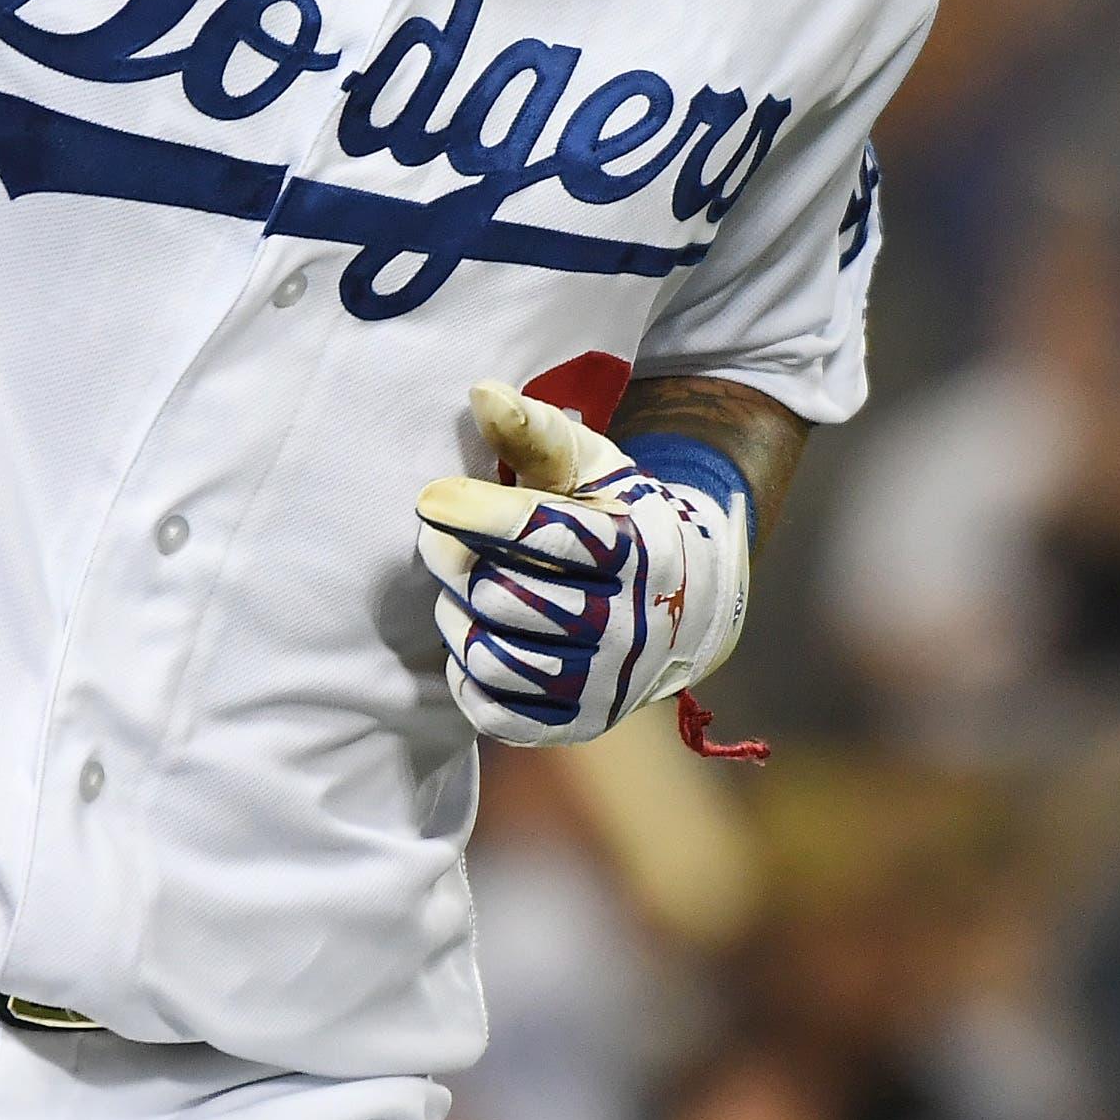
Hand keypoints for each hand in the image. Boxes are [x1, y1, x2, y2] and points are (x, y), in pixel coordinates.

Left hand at [416, 379, 749, 745]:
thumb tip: (480, 394)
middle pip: (505, 596)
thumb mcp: (593, 467)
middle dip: (456, 563)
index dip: (477, 513)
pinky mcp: (578, 725)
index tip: (430, 496)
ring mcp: (604, 684)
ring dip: (457, 617)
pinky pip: (495, 710)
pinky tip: (473, 637)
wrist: (689, 605)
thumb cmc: (620, 519)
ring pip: (492, 655)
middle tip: (438, 541)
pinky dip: (468, 674)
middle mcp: (627, 624)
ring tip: (460, 589)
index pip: (543, 534)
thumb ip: (536, 432)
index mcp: (636, 550)